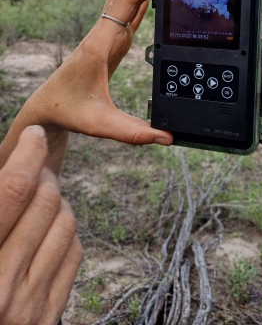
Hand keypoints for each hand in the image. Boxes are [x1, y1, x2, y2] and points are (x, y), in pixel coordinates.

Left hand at [0, 0, 182, 173]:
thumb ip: (134, 132)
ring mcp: (106, 34)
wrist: (47, 107)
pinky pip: (127, 11)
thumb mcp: (101, 124)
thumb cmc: (69, 111)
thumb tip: (166, 137)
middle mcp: (103, 33)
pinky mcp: (110, 41)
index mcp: (101, 44)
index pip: (126, 0)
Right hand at [0, 126, 81, 324]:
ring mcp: (28, 305)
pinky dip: (64, 234)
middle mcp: (1, 286)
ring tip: (39, 200)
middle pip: (45, 200)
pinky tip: (46, 232)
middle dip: (42, 175)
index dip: (29, 153)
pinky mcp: (47, 317)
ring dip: (56, 203)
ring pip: (66, 222)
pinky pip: (74, 253)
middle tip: (34, 169)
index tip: (34, 136)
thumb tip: (18, 165)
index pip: (15, 188)